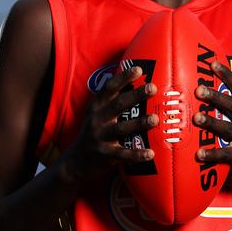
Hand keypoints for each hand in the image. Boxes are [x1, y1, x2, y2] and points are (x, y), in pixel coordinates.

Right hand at [64, 66, 157, 180]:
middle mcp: (98, 118)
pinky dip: (136, 154)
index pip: (110, 88)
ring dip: (139, 123)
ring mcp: (100, 136)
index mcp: (97, 106)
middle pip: (118, 104)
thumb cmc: (96, 131)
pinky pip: (123, 154)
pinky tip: (150, 153)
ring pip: (121, 128)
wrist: (76, 160)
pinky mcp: (104, 154)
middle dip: (136, 95)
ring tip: (155, 119)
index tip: (138, 69)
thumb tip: (138, 87)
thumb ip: (113, 102)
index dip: (123, 78)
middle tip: (152, 88)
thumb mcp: (98, 113)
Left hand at [193, 61, 231, 183]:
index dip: (227, 75)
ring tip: (196, 118)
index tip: (213, 64)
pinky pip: (226, 154)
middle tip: (199, 90)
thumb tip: (210, 89)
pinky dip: (212, 154)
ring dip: (211, 122)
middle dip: (216, 97)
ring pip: (227, 128)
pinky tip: (199, 153)